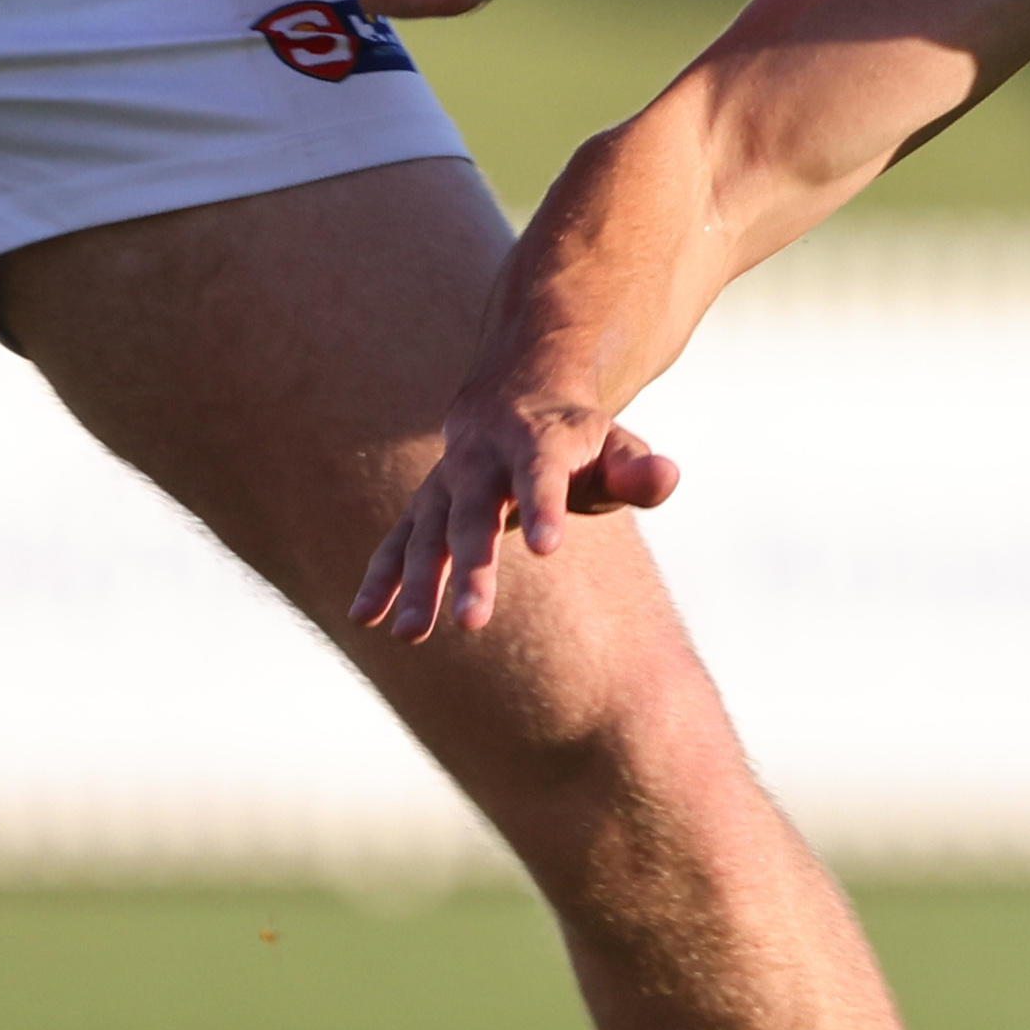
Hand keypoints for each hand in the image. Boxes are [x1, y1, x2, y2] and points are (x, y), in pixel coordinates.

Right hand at [354, 392, 677, 644]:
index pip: (541, 472)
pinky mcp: (423, 506)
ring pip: (427, 533)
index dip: (544, 506)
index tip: (546, 550)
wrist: (514, 393)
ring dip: (417, 584)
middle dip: (472, 567)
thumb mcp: (616, 447)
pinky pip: (396, 542)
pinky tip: (364, 617)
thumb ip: (639, 471)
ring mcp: (446, 483)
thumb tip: (665, 478)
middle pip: (474, 514)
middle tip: (472, 624)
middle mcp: (482, 459)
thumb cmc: (577, 439)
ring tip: (411, 635)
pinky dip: (379, 577)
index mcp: (538, 439)